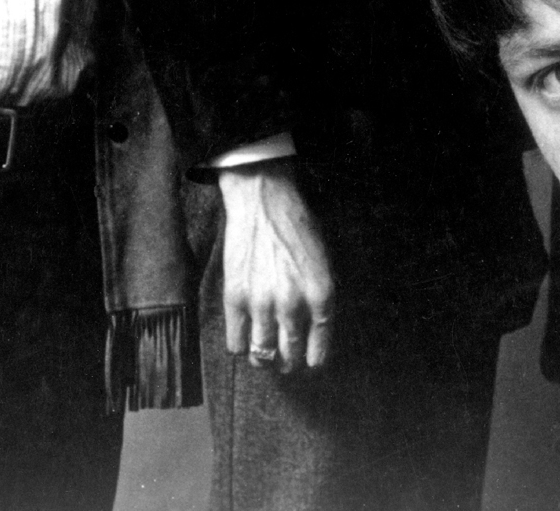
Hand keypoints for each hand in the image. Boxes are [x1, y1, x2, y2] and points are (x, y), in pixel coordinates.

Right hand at [217, 158, 334, 372]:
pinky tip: (243, 338)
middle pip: (290, 356)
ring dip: (263, 358)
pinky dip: (240, 346)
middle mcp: (294, 305)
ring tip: (262, 354)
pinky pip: (236, 342)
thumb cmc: (297, 224)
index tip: (308, 360)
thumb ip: (320, 297)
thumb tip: (314, 329)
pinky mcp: (235, 297)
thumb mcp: (324, 261)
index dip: (313, 359)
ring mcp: (262, 303)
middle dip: (288, 361)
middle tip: (284, 359)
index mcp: (322, 295)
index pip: (319, 350)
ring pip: (262, 354)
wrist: (263, 199)